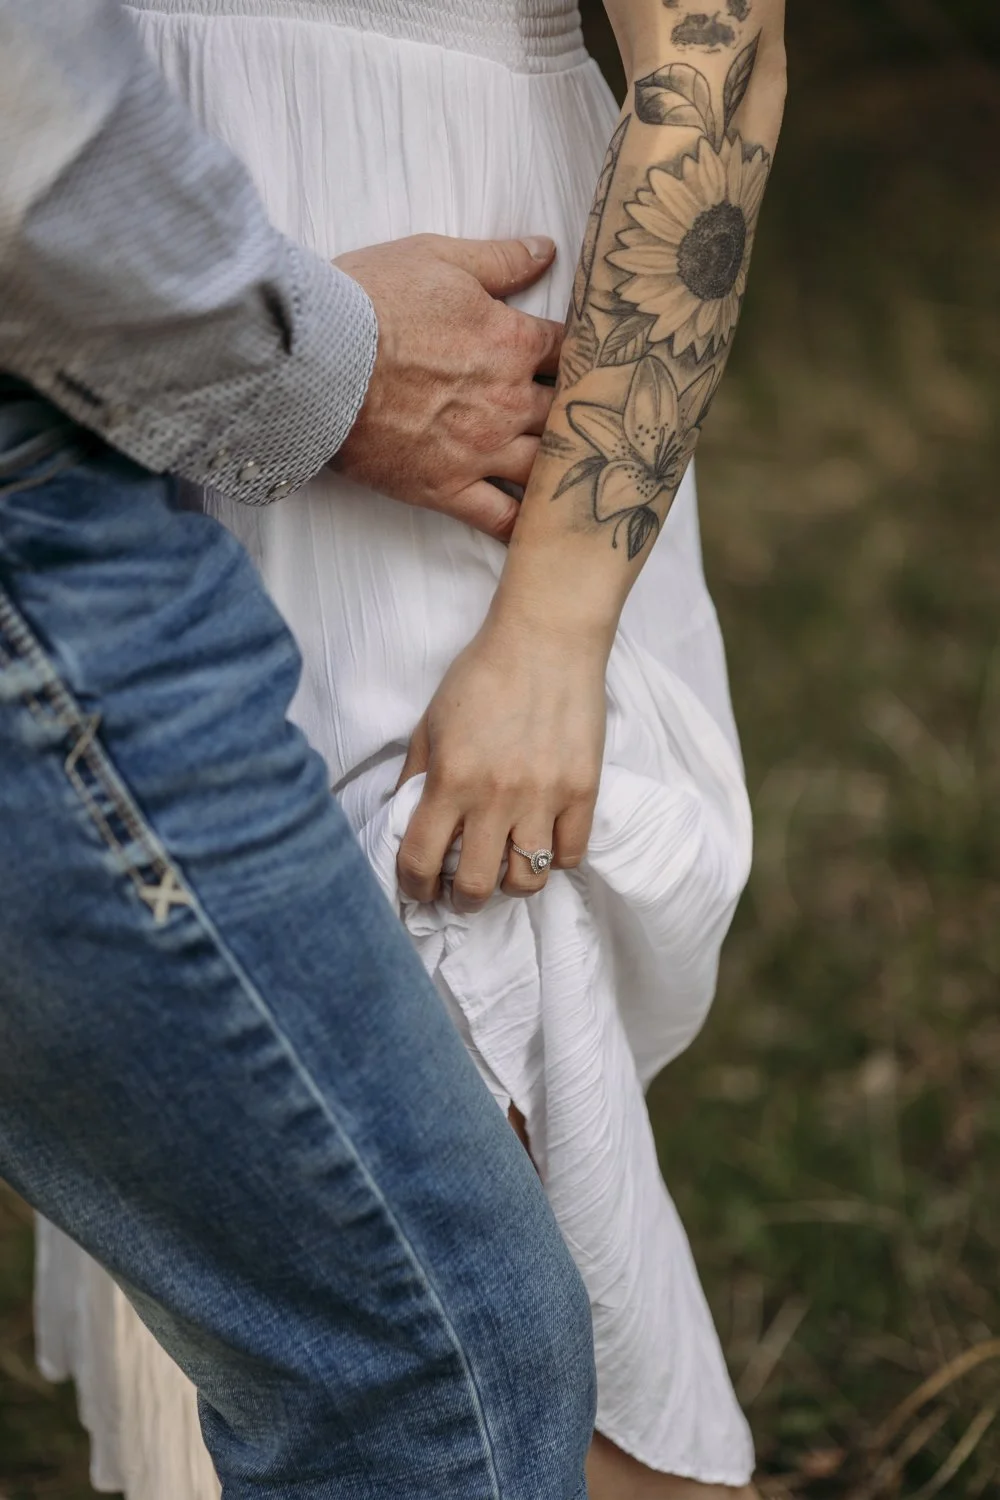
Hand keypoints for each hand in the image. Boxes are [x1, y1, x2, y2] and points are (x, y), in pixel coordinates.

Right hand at [334, 234, 563, 542]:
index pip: (571, 351)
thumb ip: (500, 260)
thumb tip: (545, 252)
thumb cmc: (372, 303)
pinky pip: (499, 518)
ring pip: (547, 468)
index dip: (584, 356)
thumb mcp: (439, 258)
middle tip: (597, 423)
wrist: (319, 361)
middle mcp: (509, 403)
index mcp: (513, 343)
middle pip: (569, 414)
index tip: (591, 363)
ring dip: (567, 469)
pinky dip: (525, 526)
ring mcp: (482, 451)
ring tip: (584, 474)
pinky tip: (543, 529)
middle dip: (582, 416)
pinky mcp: (447, 488)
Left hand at [396, 609, 606, 911]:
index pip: (421, 859)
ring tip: (502, 871)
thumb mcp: (431, 724)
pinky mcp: (584, 790)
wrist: (546, 638)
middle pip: (475, 885)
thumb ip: (416, 777)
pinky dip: (553, 860)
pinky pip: (570, 855)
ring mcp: (544, 797)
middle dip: (460, 900)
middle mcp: (497, 797)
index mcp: (452, 779)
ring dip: (508, 885)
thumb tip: (404, 823)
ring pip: (526, 880)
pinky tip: (540, 844)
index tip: (418, 888)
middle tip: (458, 892)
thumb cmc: (482, 674)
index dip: (413, 885)